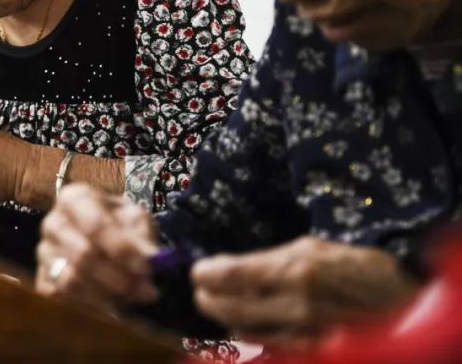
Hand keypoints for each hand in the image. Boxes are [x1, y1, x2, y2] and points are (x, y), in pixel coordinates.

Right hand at [36, 183, 159, 312]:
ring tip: (133, 299)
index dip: (122, 249)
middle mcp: (52, 223)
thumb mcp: (135, 220)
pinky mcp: (41, 279)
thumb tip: (154, 259)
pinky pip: (63, 300)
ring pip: (71, 281)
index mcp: (74, 198)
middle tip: (147, 292)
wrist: (101, 236)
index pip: (95, 225)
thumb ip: (142, 237)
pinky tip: (112, 306)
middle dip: (119, 278)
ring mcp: (43, 253)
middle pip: (83, 255)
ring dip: (107, 296)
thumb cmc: (119, 224)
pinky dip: (90, 307)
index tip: (147, 268)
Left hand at [191, 236, 416, 346]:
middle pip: (230, 308)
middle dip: (209, 300)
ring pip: (245, 332)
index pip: (231, 275)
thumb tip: (231, 270)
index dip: (206, 275)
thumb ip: (270, 262)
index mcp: (295, 270)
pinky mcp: (312, 351)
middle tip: (203, 292)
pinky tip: (247, 325)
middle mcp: (297, 304)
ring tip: (223, 307)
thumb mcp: (311, 249)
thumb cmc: (355, 266)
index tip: (197, 273)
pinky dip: (252, 335)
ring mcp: (305, 332)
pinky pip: (269, 346)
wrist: (401, 300)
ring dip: (228, 319)